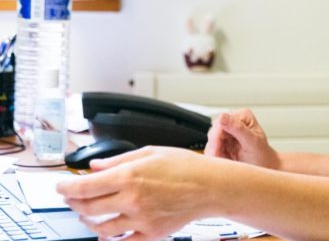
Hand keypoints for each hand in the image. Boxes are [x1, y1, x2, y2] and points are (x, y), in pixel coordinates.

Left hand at [57, 146, 213, 240]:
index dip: (66, 187)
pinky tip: (107, 234)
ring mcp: (140, 219)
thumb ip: (119, 160)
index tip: (61, 186)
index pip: (84, 187)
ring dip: (88, 222)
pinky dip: (110, 239)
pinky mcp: (151, 233)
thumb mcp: (151, 152)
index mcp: (129, 177)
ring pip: (101, 228)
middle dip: (73, 203)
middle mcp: (131, 200)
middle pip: (87, 208)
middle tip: (72, 198)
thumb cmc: (186, 166)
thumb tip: (96, 166)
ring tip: (87, 216)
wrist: (211, 186)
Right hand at [204, 109, 279, 168]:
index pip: (222, 121)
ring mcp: (226, 134)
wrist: (265, 168)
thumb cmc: (263, 155)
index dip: (217, 135)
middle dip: (215, 146)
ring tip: (224, 162)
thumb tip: (223, 117)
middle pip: (214, 131)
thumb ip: (238, 128)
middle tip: (219, 158)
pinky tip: (223, 162)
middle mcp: (233, 122)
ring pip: (211, 142)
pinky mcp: (222, 145)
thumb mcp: (253, 142)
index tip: (217, 148)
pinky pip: (211, 150)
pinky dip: (214, 157)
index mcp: (242, 116)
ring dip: (214, 153)